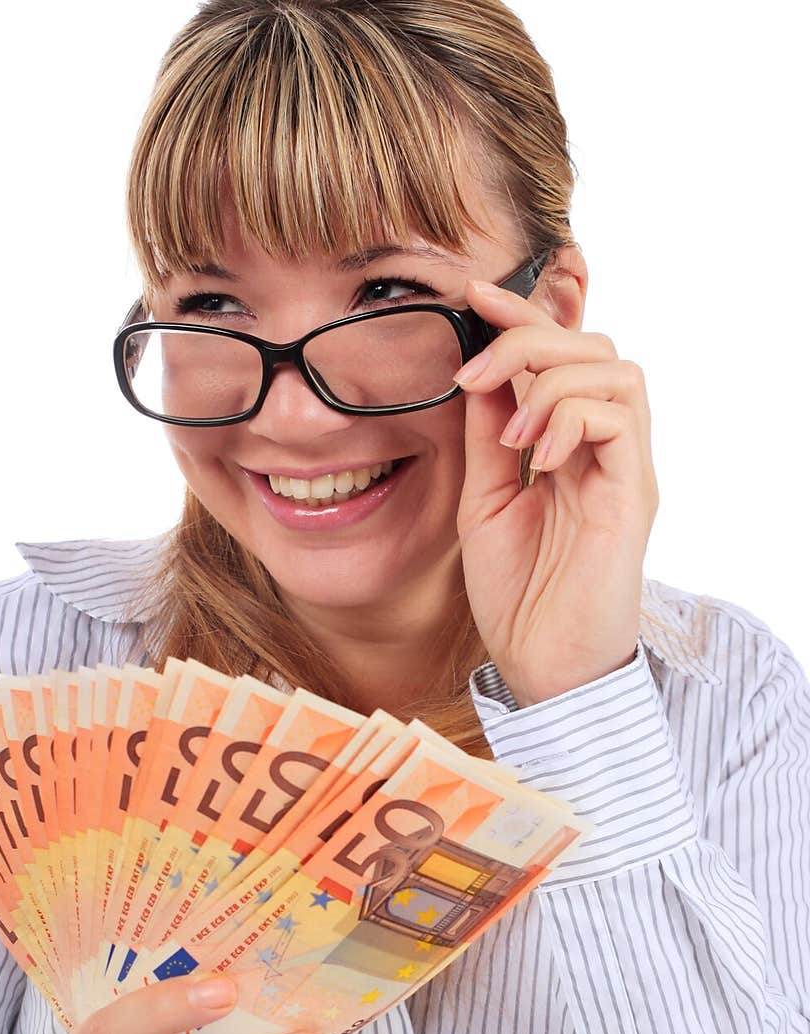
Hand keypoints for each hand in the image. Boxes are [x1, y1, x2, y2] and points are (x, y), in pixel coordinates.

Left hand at [454, 277, 658, 707]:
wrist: (542, 665)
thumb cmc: (519, 593)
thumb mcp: (485, 498)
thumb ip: (488, 436)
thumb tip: (479, 370)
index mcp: (570, 446)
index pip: (560, 358)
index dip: (522, 316)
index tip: (472, 296)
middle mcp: (606, 449)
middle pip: (594, 348)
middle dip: (528, 341)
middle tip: (477, 376)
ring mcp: (625, 469)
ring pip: (616, 370)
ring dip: (550, 382)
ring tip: (514, 436)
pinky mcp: (634, 494)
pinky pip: (619, 418)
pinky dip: (570, 418)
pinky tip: (536, 456)